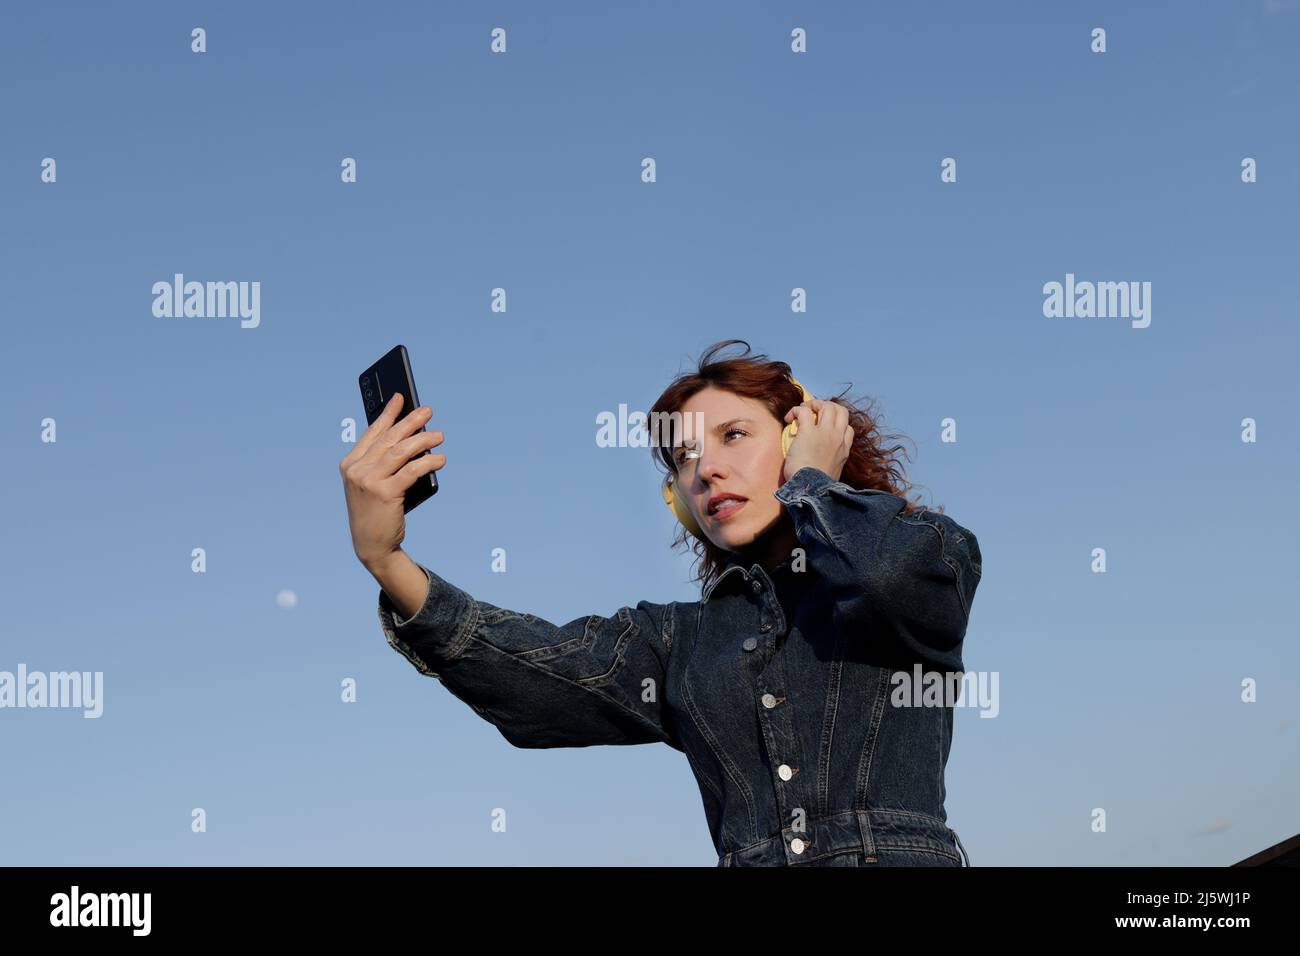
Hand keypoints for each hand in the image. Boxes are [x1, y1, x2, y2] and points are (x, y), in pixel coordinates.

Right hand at [339, 392, 445, 572]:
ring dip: (423, 440)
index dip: (388, 414)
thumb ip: (382, 462)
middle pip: (389, 438)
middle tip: (427, 411)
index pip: (372, 433)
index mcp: (350, 464)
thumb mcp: (372, 484)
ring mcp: (369, 482)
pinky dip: (428, 462)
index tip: (400, 398)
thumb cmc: (375, 511)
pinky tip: (439, 459)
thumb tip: (411, 438)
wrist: (371, 544)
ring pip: (401, 451)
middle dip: (410, 422)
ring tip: (439, 435)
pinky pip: (411, 471)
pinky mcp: (385, 494)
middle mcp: (357, 470)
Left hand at [781, 398, 853, 484]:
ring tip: (802, 412)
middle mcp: (838, 438)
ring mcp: (825, 433)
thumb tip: (821, 463)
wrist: (810, 489)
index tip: (824, 428)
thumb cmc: (817, 487)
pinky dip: (796, 410)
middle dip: (827, 407)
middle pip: (841, 410)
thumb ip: (831, 464)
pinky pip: (804, 411)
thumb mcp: (832, 474)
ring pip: (827, 405)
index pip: (848, 429)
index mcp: (844, 450)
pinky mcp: (808, 432)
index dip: (837, 424)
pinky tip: (790, 419)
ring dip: (814, 404)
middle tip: (813, 413)